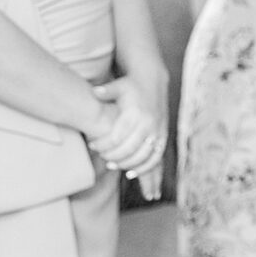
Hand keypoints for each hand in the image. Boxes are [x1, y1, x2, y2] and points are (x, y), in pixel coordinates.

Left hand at [90, 72, 168, 192]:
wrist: (153, 83)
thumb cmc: (131, 86)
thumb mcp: (118, 86)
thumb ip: (106, 91)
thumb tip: (94, 91)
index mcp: (136, 114)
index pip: (116, 137)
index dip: (102, 144)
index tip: (92, 145)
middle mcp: (148, 124)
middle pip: (128, 149)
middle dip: (112, 156)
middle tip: (101, 156)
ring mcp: (157, 132)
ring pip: (142, 156)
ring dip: (125, 164)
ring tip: (111, 165)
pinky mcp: (163, 137)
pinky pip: (155, 158)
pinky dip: (144, 168)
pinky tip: (130, 174)